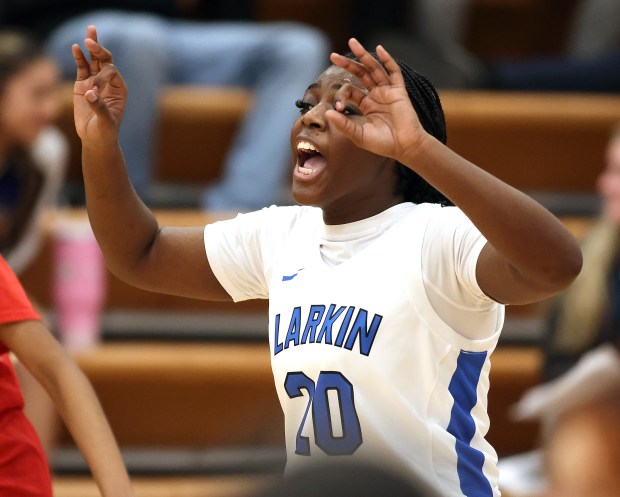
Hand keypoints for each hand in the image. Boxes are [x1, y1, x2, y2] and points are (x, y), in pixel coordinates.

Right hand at [73, 25, 126, 146]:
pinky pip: (82, 68)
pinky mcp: (83, 85)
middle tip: (90, 39)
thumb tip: (90, 94)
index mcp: (119, 89)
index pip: (111, 72)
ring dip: (91, 47)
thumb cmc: (105, 133)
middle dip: (99, 50)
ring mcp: (95, 82)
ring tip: (90, 30)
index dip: (102, 75)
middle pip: (105, 60)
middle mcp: (108, 83)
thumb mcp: (106, 123)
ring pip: (93, 60)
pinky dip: (79, 58)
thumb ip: (100, 108)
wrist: (95, 139)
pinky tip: (75, 47)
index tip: (93, 88)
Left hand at [327, 38, 428, 161]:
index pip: (351, 91)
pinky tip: (379, 49)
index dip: (342, 94)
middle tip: (333, 55)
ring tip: (352, 43)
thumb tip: (327, 113)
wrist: (404, 147)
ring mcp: (387, 92)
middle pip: (360, 74)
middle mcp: (376, 96)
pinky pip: (394, 72)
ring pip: (374, 69)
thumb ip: (344, 124)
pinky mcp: (399, 91)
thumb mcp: (358, 135)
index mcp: (366, 105)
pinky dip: (387, 60)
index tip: (338, 105)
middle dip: (347, 64)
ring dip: (364, 56)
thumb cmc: (382, 144)